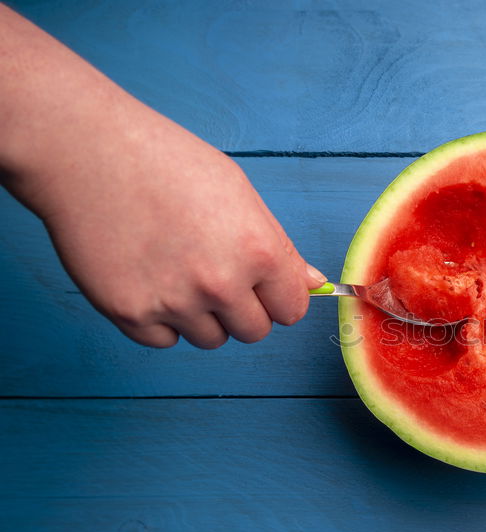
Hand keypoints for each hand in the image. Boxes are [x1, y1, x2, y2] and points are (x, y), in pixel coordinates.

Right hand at [0, 6, 324, 348]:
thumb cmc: (167, 162)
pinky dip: (159, 320)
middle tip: (213, 272)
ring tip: (176, 268)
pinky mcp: (130, 314)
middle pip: (254, 332)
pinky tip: (147, 276)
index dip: (277, 297)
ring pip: (210, 339)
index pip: (292, 311)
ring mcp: (175, 303)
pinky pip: (163, 340)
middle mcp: (221, 284)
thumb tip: (314, 284)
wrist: (87, 152)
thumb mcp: (239, 193)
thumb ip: (280, 247)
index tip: (261, 286)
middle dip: (241, 310)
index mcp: (259, 251)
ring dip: (200, 316)